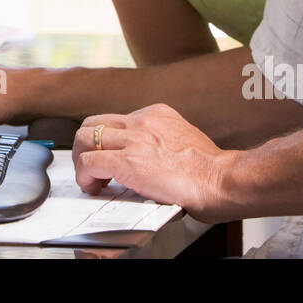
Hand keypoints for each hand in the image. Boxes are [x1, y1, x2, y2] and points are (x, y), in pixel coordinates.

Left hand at [72, 103, 234, 221]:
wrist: (222, 180)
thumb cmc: (211, 171)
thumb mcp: (183, 141)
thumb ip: (161, 142)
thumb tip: (148, 160)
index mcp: (156, 114)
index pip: (115, 119)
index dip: (104, 141)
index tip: (106, 157)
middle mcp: (142, 121)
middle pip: (92, 123)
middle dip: (84, 146)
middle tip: (90, 167)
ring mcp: (134, 139)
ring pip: (84, 138)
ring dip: (81, 160)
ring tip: (90, 179)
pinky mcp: (128, 161)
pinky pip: (90, 162)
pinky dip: (84, 176)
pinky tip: (93, 188)